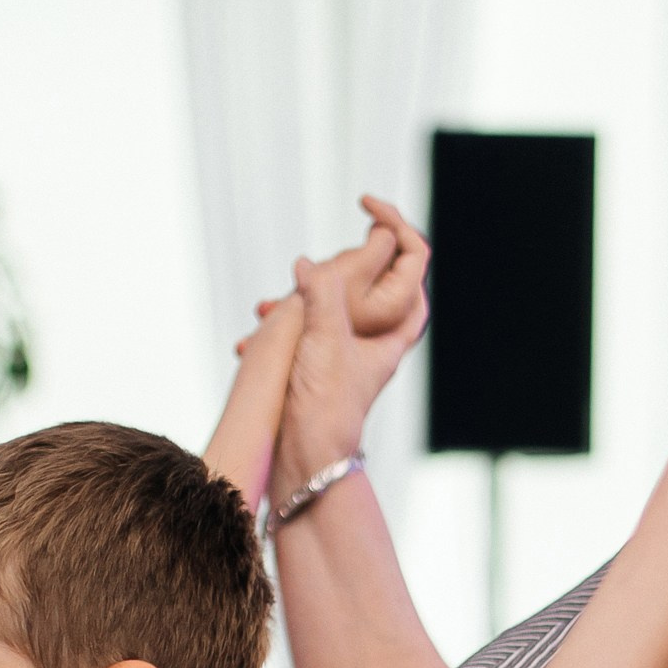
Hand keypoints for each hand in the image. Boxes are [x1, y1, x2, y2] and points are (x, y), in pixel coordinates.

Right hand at [268, 196, 430, 501]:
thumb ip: (321, 295)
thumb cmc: (325, 408)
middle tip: (303, 272)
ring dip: (299, 295)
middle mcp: (381, 334)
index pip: (414, 255)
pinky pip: (306, 328)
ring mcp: (352, 348)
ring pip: (333, 299)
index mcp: (398, 324)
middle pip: (373, 272)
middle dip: (334, 262)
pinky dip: (283, 324)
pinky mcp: (324, 365)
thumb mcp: (325, 341)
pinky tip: (253, 341)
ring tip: (267, 309)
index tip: (364, 203)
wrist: (308, 464)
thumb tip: (306, 264)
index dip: (395, 221)